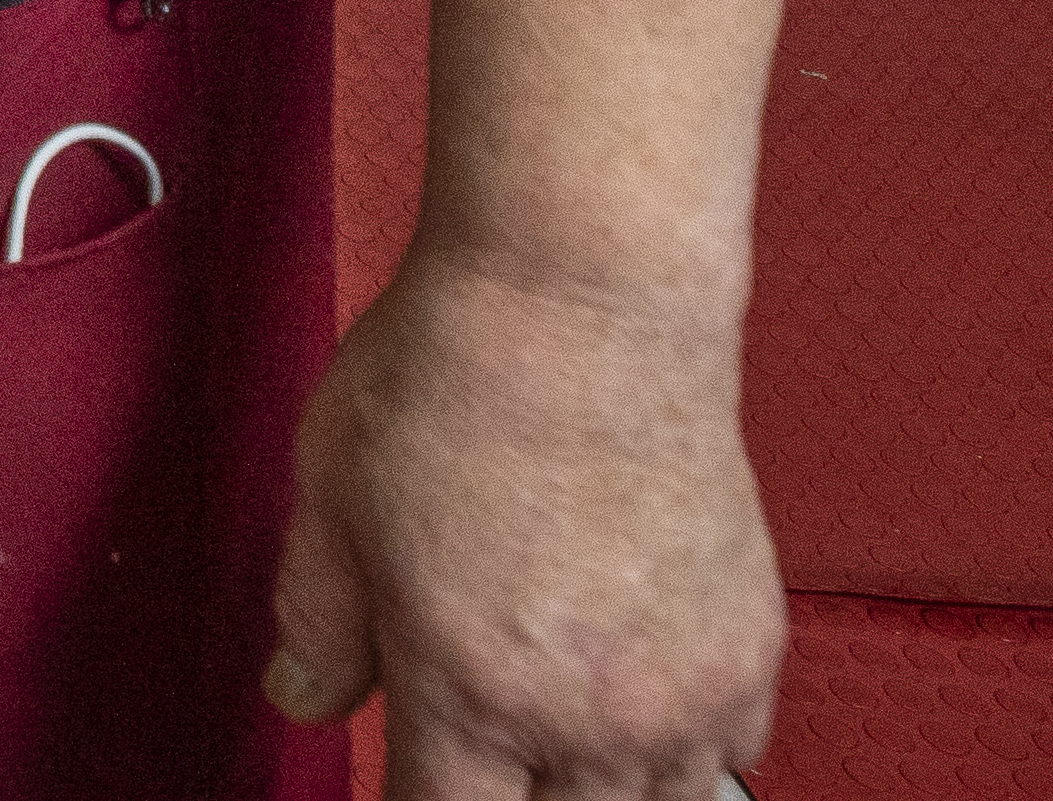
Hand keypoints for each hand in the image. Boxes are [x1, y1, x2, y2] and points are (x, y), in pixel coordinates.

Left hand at [269, 247, 779, 795]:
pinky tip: (637, 715)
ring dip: (600, 793)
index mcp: (473, 693)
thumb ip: (317, 623)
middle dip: (511, 799)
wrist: (582, 301)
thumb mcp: (328, 501)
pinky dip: (685, 757)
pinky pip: (732, 756)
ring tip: (556, 751)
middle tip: (484, 754)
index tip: (411, 778)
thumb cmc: (453, 378)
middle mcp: (591, 717)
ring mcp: (685, 692)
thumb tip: (303, 696)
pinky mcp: (749, 648)